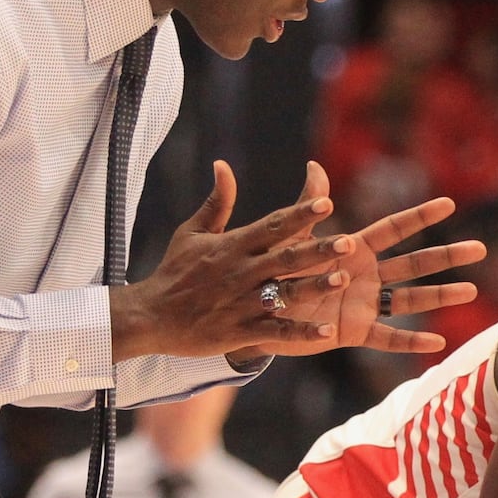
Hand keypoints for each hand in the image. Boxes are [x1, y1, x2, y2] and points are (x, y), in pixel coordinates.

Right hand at [111, 161, 356, 359]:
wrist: (149, 316)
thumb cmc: (173, 271)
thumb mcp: (192, 232)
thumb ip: (216, 201)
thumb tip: (223, 164)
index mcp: (233, 246)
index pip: (272, 226)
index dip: (299, 214)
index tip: (326, 202)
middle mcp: (242, 272)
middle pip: (286, 258)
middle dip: (318, 249)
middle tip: (348, 241)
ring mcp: (242, 303)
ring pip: (285, 293)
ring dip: (315, 286)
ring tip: (343, 279)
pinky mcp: (241, 330)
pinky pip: (276, 332)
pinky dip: (300, 332)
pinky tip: (325, 332)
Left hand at [232, 195, 487, 358]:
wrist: (257, 310)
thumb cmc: (274, 269)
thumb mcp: (291, 237)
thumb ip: (307, 207)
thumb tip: (314, 166)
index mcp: (355, 249)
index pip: (394, 229)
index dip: (420, 216)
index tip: (449, 203)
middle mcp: (367, 275)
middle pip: (414, 263)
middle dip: (446, 256)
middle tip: (480, 248)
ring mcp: (364, 304)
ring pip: (410, 299)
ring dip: (440, 295)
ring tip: (471, 290)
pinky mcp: (354, 331)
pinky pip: (387, 338)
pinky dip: (410, 342)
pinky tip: (437, 342)